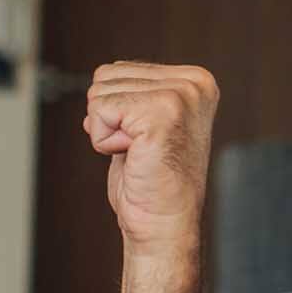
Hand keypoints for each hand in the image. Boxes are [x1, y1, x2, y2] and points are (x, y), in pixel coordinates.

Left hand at [82, 62, 218, 262]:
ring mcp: (180, 95)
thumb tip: (101, 77)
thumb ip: (132, 94)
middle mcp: (192, 83)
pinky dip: (104, 140)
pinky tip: (134, 156)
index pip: (115, 70)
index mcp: (193, 80)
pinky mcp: (162, 112)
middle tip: (139, 148)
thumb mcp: (144, 123)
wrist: (163, 222)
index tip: (143, 138)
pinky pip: (99, 112)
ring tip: (139, 152)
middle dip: (108, 118)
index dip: (114, 109)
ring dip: (107, 130)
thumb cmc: (150, 180)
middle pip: (104, 77)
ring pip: (98, 94)